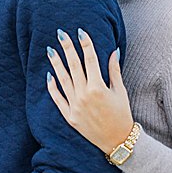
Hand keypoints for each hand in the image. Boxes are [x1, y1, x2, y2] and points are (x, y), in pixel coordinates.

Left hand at [46, 28, 133, 153]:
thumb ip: (114, 71)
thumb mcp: (120, 91)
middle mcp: (84, 95)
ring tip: (50, 50)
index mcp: (98, 87)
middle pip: (73, 66)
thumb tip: (114, 51)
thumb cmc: (122, 114)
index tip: (80, 31)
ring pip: (62, 80)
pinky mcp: (69, 116)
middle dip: (67, 48)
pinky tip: (49, 75)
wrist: (117, 141)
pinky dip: (52, 87)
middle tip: (60, 34)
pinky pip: (57, 99)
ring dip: (56, 63)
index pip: (90, 59)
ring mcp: (75, 106)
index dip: (85, 44)